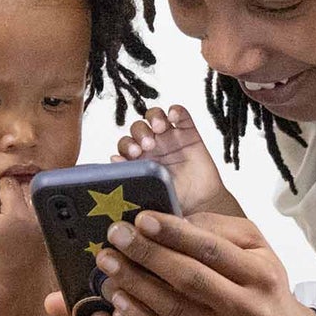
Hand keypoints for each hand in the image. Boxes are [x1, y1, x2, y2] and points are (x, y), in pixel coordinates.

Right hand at [0, 175, 44, 289]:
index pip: (11, 185)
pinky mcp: (47, 237)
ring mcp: (43, 228)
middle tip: (4, 197)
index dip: (1, 183)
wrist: (2, 282)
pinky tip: (22, 223)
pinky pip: (42, 216)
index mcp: (17, 213)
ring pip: (36, 202)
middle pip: (27, 190)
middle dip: (16, 190)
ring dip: (26, 200)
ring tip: (13, 209)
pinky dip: (34, 213)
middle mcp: (34, 218)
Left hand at [85, 209, 315, 315]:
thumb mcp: (257, 249)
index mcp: (261, 274)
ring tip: (108, 263)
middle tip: (115, 236)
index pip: (211, 249)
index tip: (140, 219)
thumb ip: (219, 229)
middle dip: (146, 255)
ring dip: (134, 284)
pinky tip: (119, 298)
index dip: (173, 233)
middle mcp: (248, 309)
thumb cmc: (261, 285)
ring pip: (173, 310)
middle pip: (188, 279)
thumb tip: (173, 219)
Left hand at [114, 104, 242, 216]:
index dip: (127, 145)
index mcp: (139, 159)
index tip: (133, 154)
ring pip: (155, 116)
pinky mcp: (188, 133)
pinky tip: (173, 115)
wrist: (201, 205)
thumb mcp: (150, 191)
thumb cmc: (174, 200)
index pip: (126, 144)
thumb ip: (133, 176)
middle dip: (140, 133)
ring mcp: (170, 137)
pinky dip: (176, 110)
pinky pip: (181, 115)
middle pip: (138, 128)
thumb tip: (114, 159)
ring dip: (153, 118)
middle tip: (148, 145)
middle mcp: (152, 146)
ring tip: (159, 128)